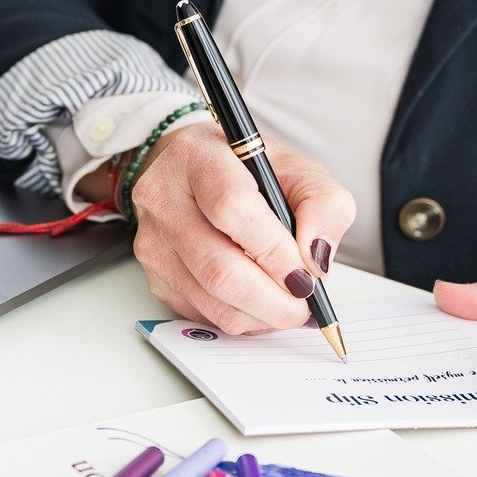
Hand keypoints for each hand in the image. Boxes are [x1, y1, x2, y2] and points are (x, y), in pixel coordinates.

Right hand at [129, 123, 355, 333]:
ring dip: (260, 316)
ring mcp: (153, 240)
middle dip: (272, 299)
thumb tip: (316, 257)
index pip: (231, 207)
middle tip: (304, 305)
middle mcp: (163, 197)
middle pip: (218, 267)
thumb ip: (323, 204)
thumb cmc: (249, 171)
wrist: (198, 175)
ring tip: (288, 306)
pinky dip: (241, 320)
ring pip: (210, 299)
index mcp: (197, 156)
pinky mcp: (154, 276)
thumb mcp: (298, 170)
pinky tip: (259, 304)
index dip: (274, 249)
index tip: (305, 273)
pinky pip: (202, 314)